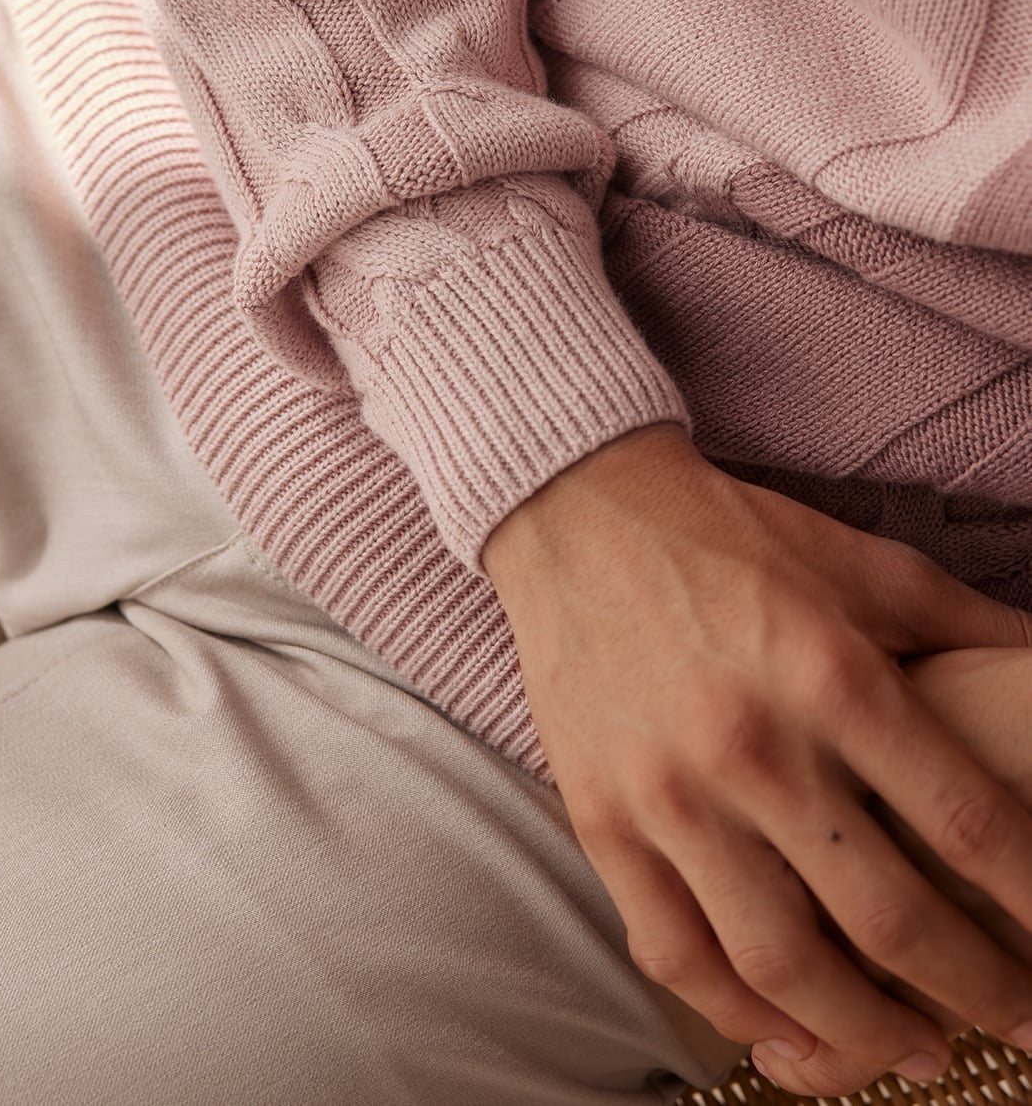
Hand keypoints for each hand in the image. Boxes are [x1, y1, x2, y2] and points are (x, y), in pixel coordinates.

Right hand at [480, 423, 1031, 1082]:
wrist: (580, 517)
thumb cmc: (731, 537)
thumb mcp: (862, 562)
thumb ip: (966, 622)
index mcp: (832, 673)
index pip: (966, 821)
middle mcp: (753, 744)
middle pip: (888, 915)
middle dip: (974, 988)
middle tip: (1016, 1021)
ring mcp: (670, 792)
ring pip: (780, 961)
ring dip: (866, 1032)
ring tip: (918, 1052)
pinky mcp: (602, 819)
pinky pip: (674, 951)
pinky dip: (737, 1012)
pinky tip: (784, 1030)